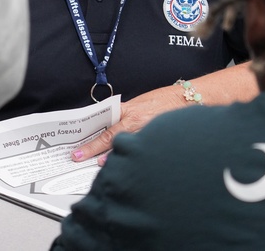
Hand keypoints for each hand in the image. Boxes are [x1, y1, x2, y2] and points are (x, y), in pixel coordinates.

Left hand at [71, 83, 185, 164]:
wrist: (187, 98)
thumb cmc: (163, 100)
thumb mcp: (138, 104)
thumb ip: (124, 116)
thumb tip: (109, 127)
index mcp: (128, 111)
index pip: (104, 127)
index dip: (91, 142)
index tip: (78, 151)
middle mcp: (136, 122)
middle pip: (111, 138)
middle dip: (94, 150)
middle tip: (79, 158)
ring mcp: (147, 131)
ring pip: (126, 147)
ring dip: (113, 158)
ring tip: (101, 166)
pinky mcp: (158, 139)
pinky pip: (142, 150)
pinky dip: (134, 159)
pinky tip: (128, 167)